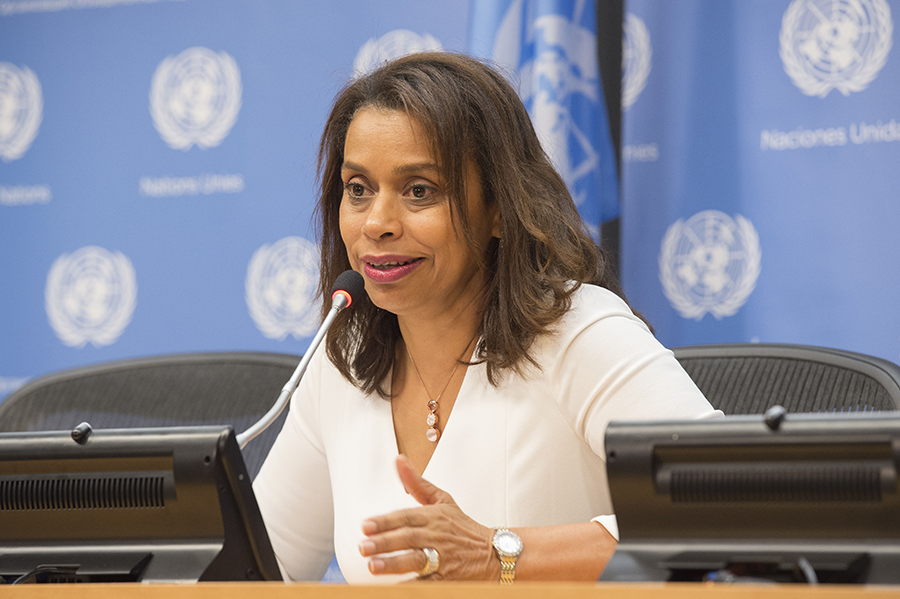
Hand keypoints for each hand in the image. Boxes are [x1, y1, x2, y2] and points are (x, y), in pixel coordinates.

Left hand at [358, 455, 498, 580]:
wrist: (494, 553)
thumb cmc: (462, 526)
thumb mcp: (443, 500)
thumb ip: (417, 483)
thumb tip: (399, 460)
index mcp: (434, 516)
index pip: (407, 516)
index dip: (386, 521)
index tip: (365, 526)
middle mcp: (437, 536)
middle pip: (409, 538)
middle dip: (385, 543)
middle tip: (363, 547)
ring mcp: (443, 558)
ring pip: (417, 560)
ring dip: (394, 564)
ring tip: (373, 567)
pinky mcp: (448, 578)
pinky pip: (428, 582)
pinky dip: (412, 585)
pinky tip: (394, 588)